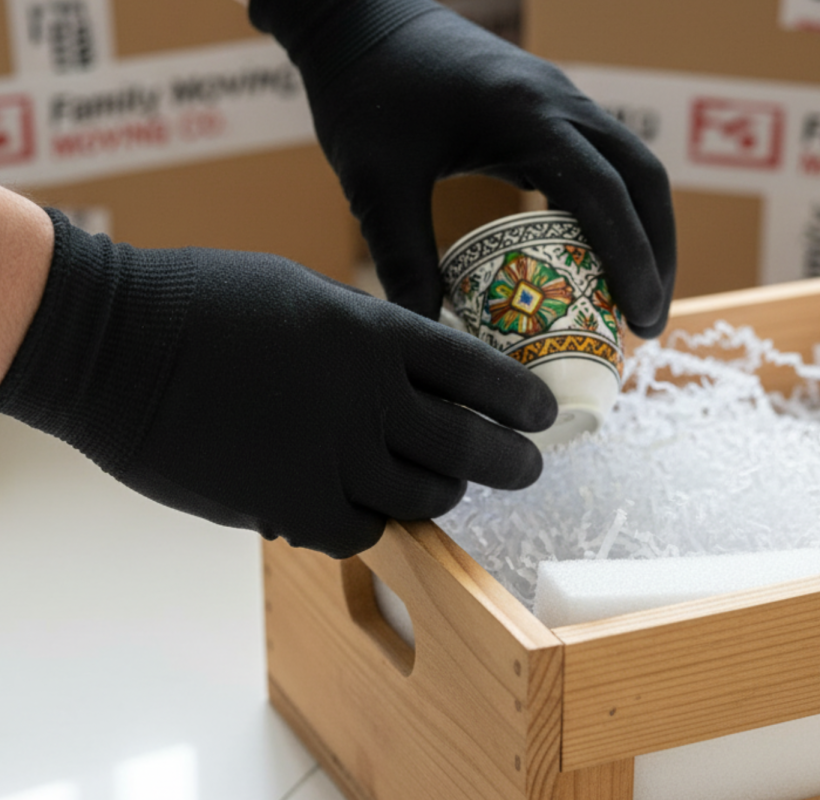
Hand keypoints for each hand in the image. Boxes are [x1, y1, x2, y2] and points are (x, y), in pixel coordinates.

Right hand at [0, 212, 555, 557]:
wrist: (116, 344)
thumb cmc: (202, 303)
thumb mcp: (302, 296)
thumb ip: (363, 341)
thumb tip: (405, 383)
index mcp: (374, 334)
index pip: (480, 370)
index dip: (521, 397)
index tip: (541, 414)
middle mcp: (369, 396)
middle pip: (474, 447)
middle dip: (512, 463)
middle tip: (524, 468)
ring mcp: (336, 455)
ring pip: (427, 497)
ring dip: (441, 494)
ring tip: (440, 487)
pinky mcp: (294, 505)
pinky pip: (365, 531)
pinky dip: (372, 522)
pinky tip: (360, 506)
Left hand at [294, 5, 675, 336]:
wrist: (358, 23)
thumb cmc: (364, 96)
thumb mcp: (378, 187)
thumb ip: (404, 262)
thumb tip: (428, 338)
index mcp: (527, 116)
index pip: (607, 197)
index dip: (634, 263)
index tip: (642, 320)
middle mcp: (559, 102)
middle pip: (643, 179)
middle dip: (656, 252)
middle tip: (646, 319)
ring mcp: (556, 98)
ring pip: (629, 167)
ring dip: (640, 230)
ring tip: (630, 294)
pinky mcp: (542, 105)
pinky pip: (597, 159)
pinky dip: (607, 209)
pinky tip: (588, 251)